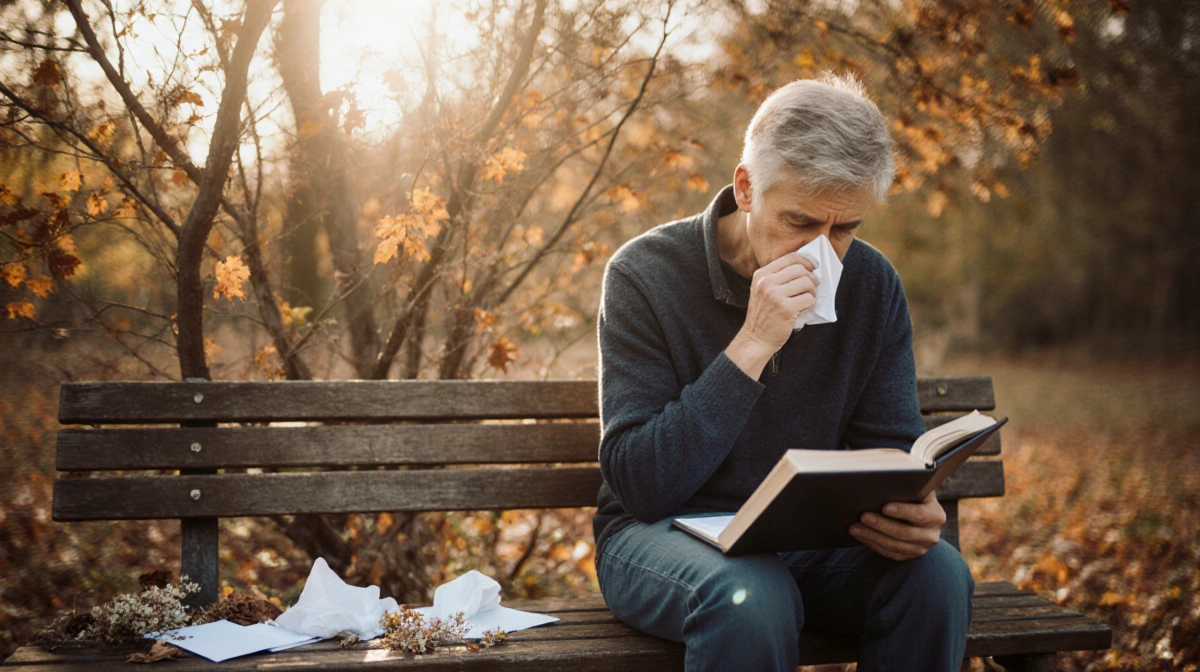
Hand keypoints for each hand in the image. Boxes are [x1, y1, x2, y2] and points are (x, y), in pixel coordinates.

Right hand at [725, 252, 816, 377]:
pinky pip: (808, 298)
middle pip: (800, 269)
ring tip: (807, 297)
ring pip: (806, 282)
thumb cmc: (762, 315)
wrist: (756, 339)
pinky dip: (810, 303)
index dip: (806, 260)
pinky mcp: (786, 309)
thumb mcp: (761, 290)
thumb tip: (805, 267)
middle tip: (812, 286)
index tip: (812, 266)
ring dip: (812, 290)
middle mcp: (767, 283)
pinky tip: (804, 307)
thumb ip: (777, 277)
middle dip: (811, 277)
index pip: (790, 258)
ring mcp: (776, 296)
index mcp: (761, 275)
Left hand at [849, 490, 945, 560]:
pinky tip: (860, 536)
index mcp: (936, 514)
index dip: (903, 511)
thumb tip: (882, 481)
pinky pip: (890, 553)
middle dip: (881, 524)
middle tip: (863, 516)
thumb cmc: (911, 495)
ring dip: (872, 536)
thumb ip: (904, 486)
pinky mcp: (909, 555)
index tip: (884, 507)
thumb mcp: (914, 488)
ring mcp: (921, 547)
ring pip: (895, 545)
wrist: (916, 513)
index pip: (920, 514)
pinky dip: (873, 544)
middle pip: (905, 532)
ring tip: (855, 528)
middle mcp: (931, 534)